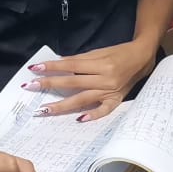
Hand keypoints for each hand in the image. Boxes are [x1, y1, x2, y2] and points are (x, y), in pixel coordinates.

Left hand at [23, 40, 157, 121]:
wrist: (142, 58)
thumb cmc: (118, 53)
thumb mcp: (99, 52)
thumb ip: (79, 60)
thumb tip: (58, 65)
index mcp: (100, 63)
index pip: (71, 65)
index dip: (52, 67)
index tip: (35, 68)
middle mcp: (105, 78)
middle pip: (73, 82)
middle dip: (50, 84)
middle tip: (31, 86)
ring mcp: (110, 91)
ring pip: (82, 99)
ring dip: (62, 105)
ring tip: (45, 109)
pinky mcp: (116, 100)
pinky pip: (103, 110)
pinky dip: (92, 115)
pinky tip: (78, 119)